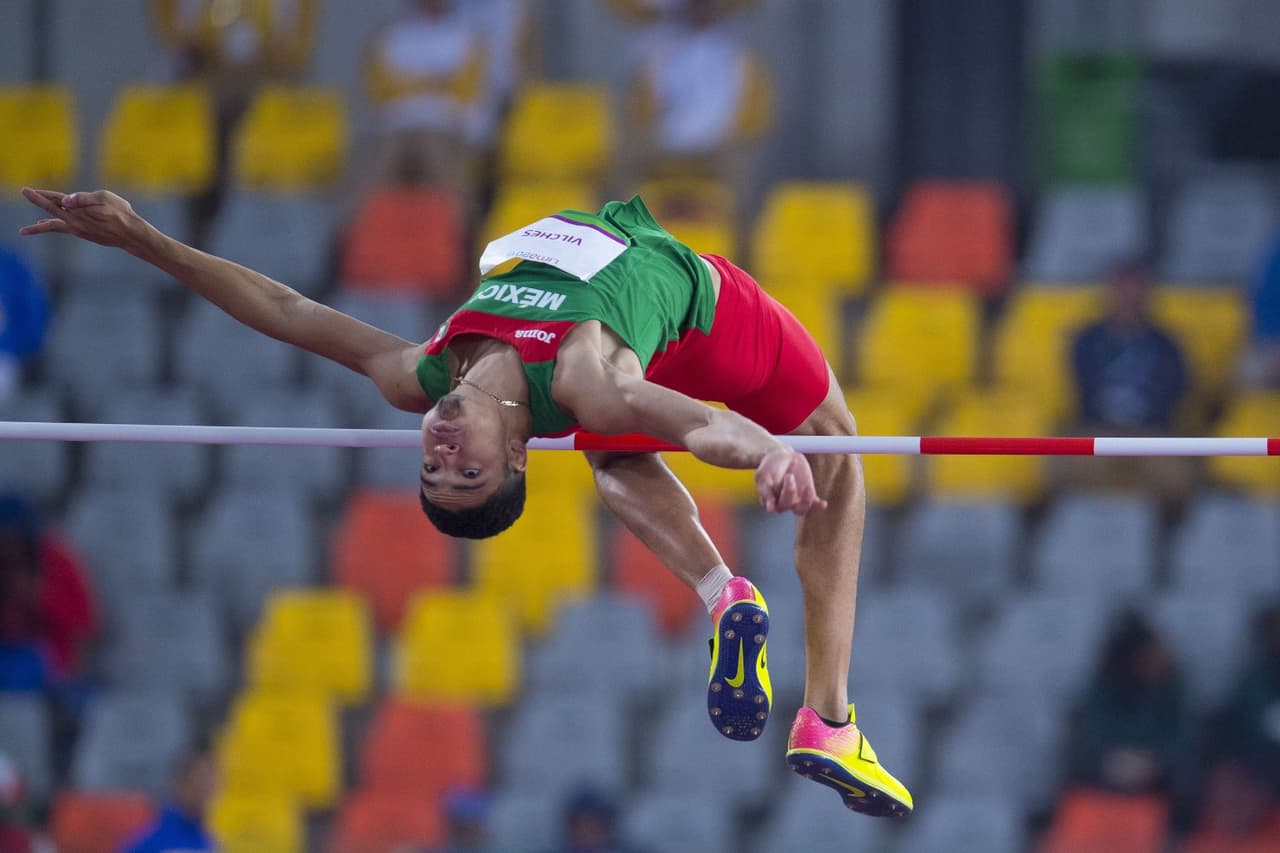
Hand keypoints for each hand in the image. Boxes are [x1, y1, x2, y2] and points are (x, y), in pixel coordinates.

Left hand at [19, 188, 150, 252]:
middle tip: (24, 194)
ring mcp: (78, 229)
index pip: (56, 200)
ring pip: (54, 225)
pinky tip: (47, 224)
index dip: (42, 195)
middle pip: (51, 211)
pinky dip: (52, 226)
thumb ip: (84, 198)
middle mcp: (75, 222)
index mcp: (78, 210)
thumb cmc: (121, 213)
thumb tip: (65, 200)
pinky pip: (62, 229)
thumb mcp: (104, 198)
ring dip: (39, 226)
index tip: (27, 191)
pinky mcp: (83, 234)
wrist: (131, 234)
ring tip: (24, 230)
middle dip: (37, 202)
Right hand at [755, 446, 827, 514]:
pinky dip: (819, 505)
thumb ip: (765, 491)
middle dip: (789, 491)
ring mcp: (796, 501)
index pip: (772, 507)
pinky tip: (823, 504)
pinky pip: (814, 504)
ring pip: (801, 509)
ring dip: (805, 500)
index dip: (774, 502)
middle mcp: (783, 504)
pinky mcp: (808, 495)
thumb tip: (770, 509)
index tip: (774, 494)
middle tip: (789, 475)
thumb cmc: (770, 466)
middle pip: (787, 506)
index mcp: (769, 501)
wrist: (783, 456)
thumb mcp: (764, 476)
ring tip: (807, 487)